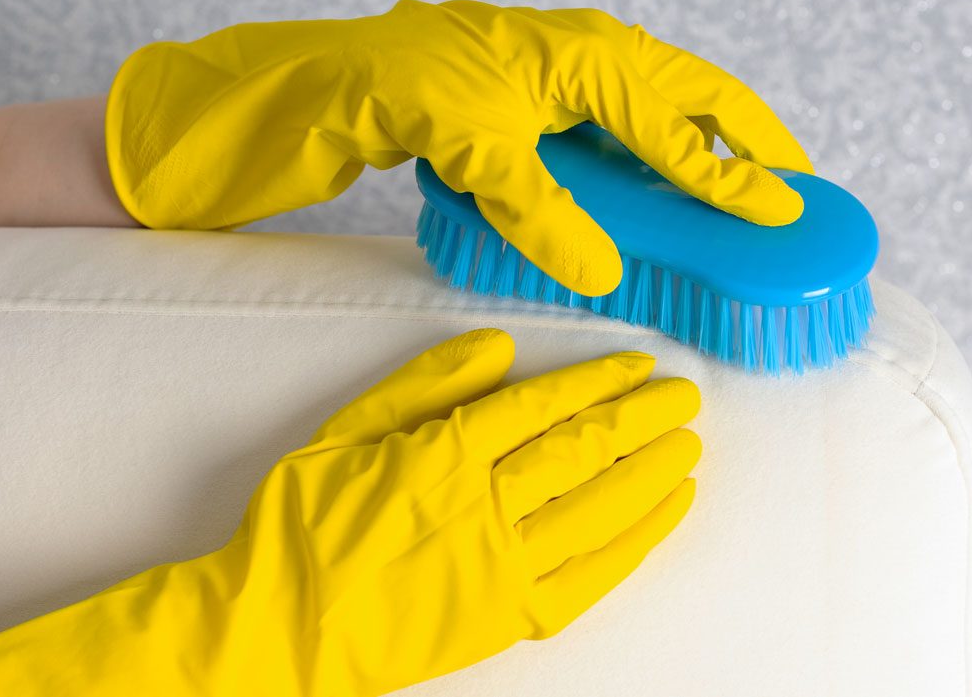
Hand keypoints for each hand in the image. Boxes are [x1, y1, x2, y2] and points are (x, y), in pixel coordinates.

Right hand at [0, 329, 701, 696]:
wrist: (283, 623)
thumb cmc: (304, 525)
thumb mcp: (344, 431)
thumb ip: (421, 385)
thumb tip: (496, 347)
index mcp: (446, 450)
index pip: (544, 405)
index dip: (599, 381)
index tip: (640, 365)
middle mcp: (485, 501)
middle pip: (585, 449)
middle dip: (643, 419)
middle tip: (685, 398)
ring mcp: (504, 562)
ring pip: (599, 506)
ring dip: (651, 473)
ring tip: (689, 447)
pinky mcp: (510, 612)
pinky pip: (592, 573)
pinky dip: (636, 540)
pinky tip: (666, 513)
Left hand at [106, 0, 811, 294]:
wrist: (327, 83)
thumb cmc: (392, 89)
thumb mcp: (472, 151)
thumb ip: (542, 207)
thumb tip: (599, 266)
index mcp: (579, 55)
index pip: (674, 122)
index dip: (730, 173)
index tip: (781, 213)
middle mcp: (581, 59)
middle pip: (687, 98)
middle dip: (743, 141)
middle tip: (792, 188)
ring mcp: (558, 83)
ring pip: (651, 117)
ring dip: (695, 156)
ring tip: (736, 199)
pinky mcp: (531, 113)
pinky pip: (607, 141)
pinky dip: (640, 171)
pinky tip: (646, 207)